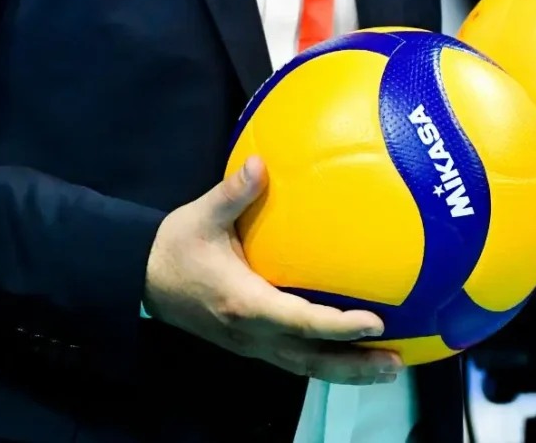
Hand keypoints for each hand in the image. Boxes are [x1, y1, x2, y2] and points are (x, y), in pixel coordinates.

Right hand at [143, 156, 402, 384]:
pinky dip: (327, 363)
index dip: (338, 326)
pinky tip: (351, 357)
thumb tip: (259, 164)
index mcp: (245, 302)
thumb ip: (233, 193)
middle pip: (311, 360)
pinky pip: (295, 361)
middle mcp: (252, 332)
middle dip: (354, 365)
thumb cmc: (174, 248)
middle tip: (396, 363)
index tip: (374, 323)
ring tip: (387, 367)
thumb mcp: (200, 217)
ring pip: (306, 367)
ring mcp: (252, 344)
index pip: (300, 321)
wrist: (139, 279)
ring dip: (346, 371)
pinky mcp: (252, 344)